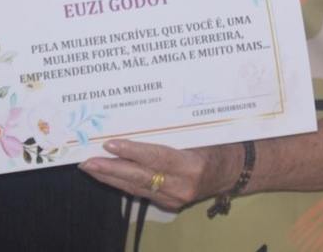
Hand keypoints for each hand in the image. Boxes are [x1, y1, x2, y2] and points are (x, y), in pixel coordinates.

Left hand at [79, 138, 241, 211]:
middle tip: (88, 161)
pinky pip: (141, 193)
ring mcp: (176, 199)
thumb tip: (137, 118)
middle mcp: (183, 186)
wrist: (233, 172)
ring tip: (90, 167)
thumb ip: (172, 133)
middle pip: (141, 177)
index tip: (110, 144)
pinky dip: (122, 183)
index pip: (157, 158)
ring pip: (136, 188)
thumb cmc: (217, 145)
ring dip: (111, 178)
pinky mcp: (170, 204)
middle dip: (112, 169)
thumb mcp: (199, 134)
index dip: (132, 151)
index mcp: (193, 165)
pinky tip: (107, 176)